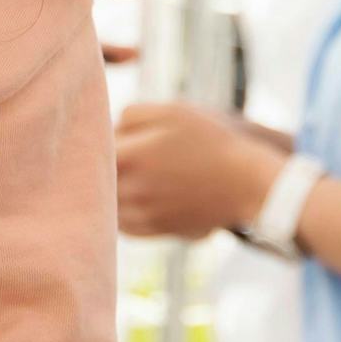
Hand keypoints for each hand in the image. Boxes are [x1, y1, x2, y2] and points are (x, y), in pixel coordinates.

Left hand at [112, 100, 284, 240]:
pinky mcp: (157, 230)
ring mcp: (142, 214)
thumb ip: (131, 114)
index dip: (103, 138)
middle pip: (99, 178)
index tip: (117, 135)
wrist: (247, 182)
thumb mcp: (173, 111)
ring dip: (114, 191)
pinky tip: (143, 199)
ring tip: (137, 177)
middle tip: (129, 154)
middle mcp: (129, 190)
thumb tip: (110, 128)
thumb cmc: (213, 142)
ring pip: (109, 203)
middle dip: (108, 165)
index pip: (93, 148)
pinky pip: (125, 226)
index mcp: (129, 157)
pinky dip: (127, 213)